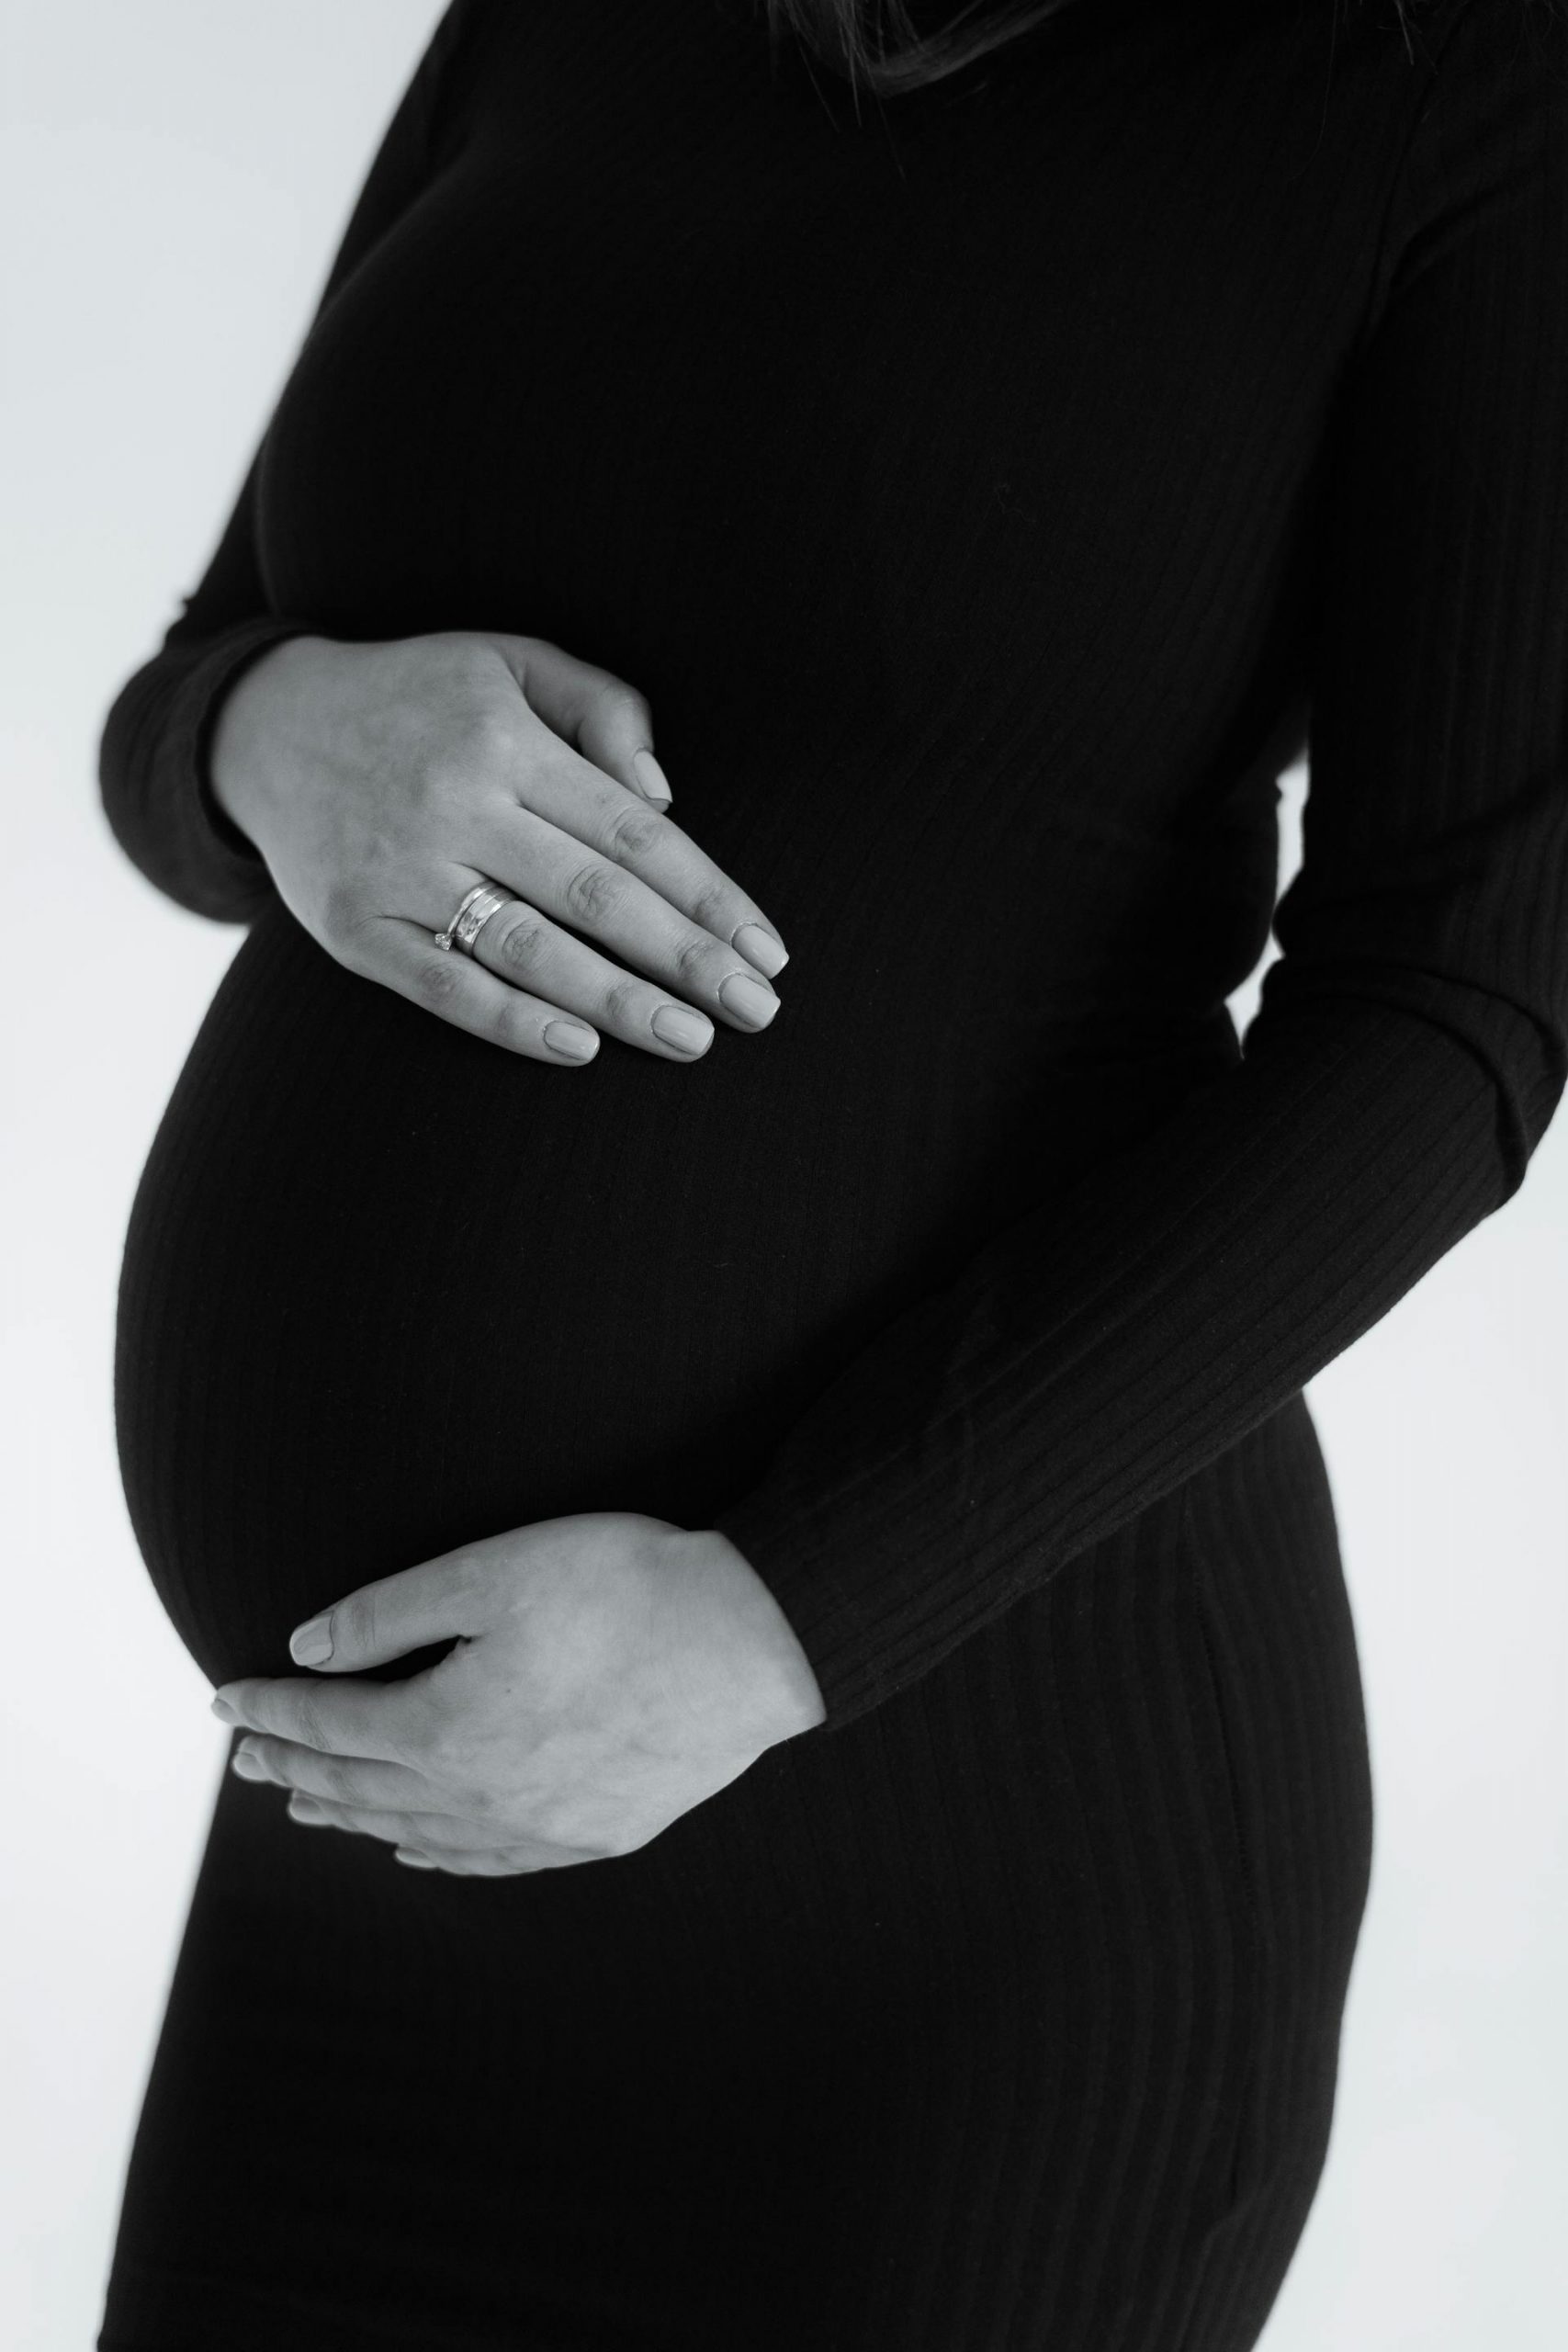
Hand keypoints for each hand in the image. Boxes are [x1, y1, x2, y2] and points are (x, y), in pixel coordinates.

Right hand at [208, 628, 788, 1065]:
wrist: (266, 727)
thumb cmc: (423, 699)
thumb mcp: (510, 661)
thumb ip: (602, 708)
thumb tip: (665, 796)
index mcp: (505, 739)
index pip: (633, 832)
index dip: (708, 896)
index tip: (768, 950)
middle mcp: (455, 802)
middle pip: (595, 895)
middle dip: (685, 958)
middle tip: (757, 1010)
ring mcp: (399, 870)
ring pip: (528, 947)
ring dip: (618, 1001)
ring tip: (692, 1039)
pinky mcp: (353, 928)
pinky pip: (443, 984)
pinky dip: (511, 1021)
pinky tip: (580, 1048)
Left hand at [212, 1515, 826, 1876]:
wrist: (754, 1641)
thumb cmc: (627, 1591)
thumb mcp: (491, 1573)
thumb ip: (388, 1613)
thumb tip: (308, 1648)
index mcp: (446, 1727)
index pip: (332, 1723)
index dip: (273, 1710)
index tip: (228, 1701)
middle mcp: (481, 1793)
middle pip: (362, 1787)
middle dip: (296, 1768)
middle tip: (248, 1760)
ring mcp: (540, 1824)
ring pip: (418, 1832)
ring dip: (353, 1817)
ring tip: (310, 1807)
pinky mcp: (595, 1833)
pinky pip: (487, 1861)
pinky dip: (435, 1856)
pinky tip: (417, 1853)